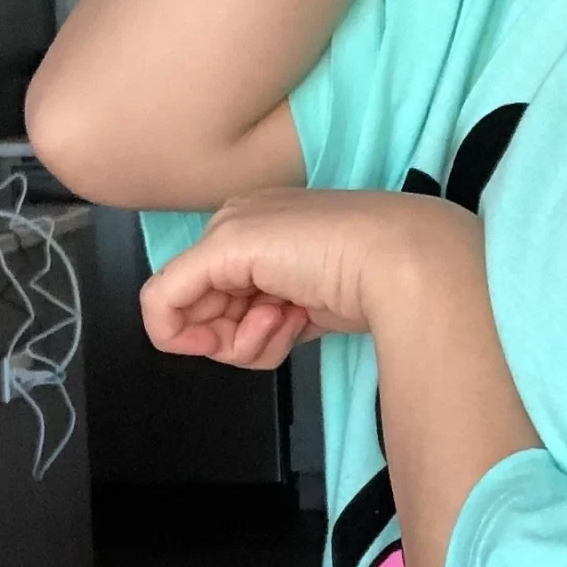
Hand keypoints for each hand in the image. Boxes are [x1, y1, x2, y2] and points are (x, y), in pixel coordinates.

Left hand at [138, 188, 476, 369]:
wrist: (403, 260)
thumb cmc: (375, 280)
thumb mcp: (308, 305)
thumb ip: (274, 317)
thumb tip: (252, 334)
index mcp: (266, 228)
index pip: (224, 295)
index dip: (236, 334)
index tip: (278, 336)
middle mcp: (240, 224)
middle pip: (205, 309)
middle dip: (239, 341)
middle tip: (285, 329)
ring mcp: (229, 233)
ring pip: (192, 317)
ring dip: (245, 342)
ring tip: (289, 322)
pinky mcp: (220, 248)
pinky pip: (162, 306)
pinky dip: (203, 340)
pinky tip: (273, 322)